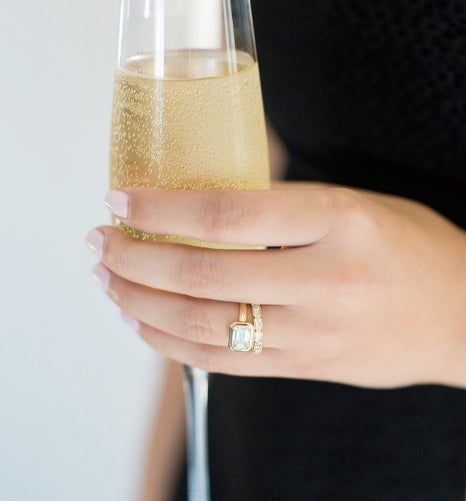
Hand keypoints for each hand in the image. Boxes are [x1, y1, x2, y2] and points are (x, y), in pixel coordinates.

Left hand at [86, 183, 465, 387]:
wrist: (460, 315)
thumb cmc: (409, 247)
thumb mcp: (351, 204)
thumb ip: (280, 210)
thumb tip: (200, 206)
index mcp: (338, 221)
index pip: (226, 215)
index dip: (160, 208)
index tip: (118, 201)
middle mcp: (324, 282)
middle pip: (202, 274)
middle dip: (135, 259)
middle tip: (98, 245)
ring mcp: (313, 334)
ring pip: (202, 326)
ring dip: (140, 302)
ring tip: (108, 282)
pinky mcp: (305, 367)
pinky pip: (223, 361)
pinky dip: (171, 343)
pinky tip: (143, 322)